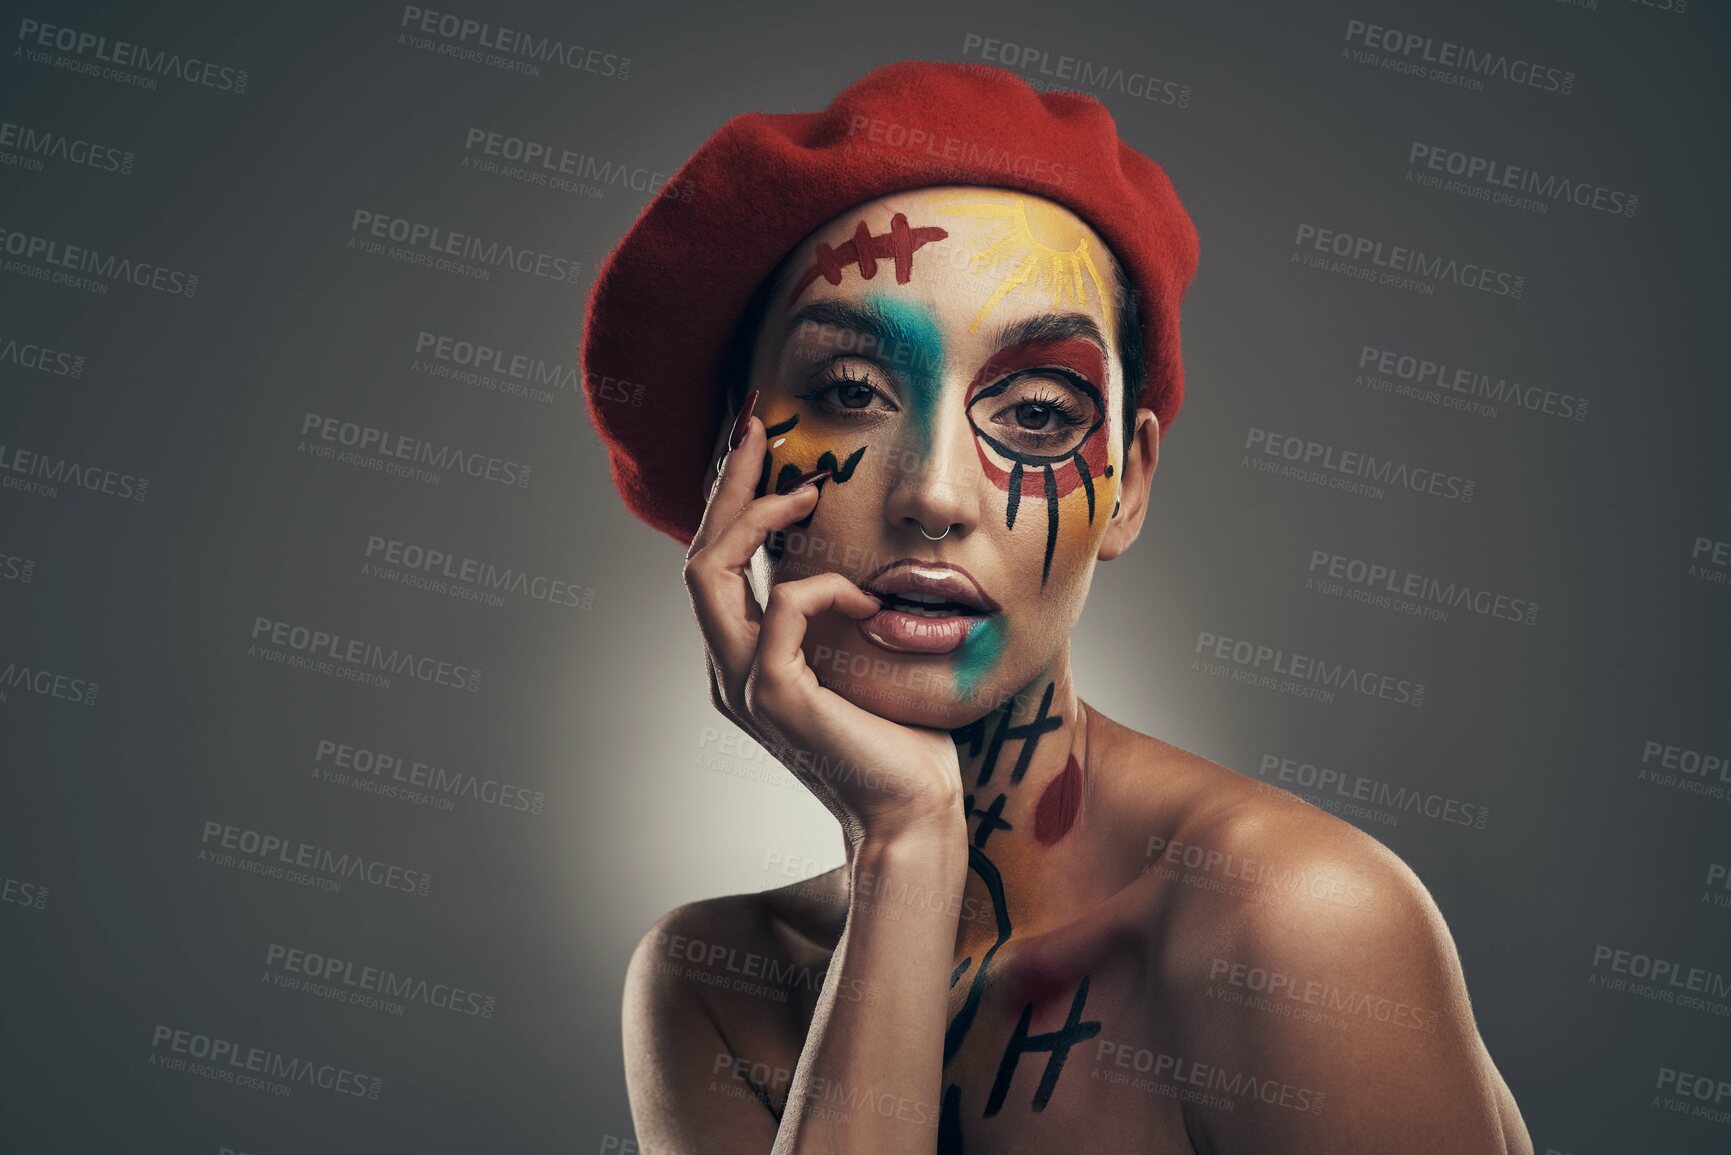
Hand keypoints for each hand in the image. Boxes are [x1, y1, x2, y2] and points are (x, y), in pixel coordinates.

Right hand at [683, 400, 963, 846]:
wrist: (915, 813)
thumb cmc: (903, 739)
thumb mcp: (865, 657)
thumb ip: (843, 612)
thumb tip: (860, 553)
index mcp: (746, 660)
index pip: (715, 566)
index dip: (730, 501)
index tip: (759, 443)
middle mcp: (730, 671)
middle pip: (698, 558)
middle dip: (727, 487)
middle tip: (761, 430)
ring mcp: (746, 686)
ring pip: (710, 575)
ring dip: (755, 519)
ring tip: (806, 489)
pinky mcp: (776, 699)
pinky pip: (780, 611)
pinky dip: (822, 587)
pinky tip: (867, 596)